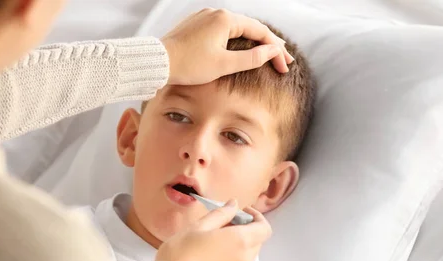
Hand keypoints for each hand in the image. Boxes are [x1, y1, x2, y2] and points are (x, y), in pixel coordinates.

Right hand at [155, 201, 271, 260]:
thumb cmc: (182, 252)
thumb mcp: (198, 226)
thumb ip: (220, 214)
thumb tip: (234, 204)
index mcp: (241, 241)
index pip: (265, 228)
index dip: (256, 218)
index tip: (241, 213)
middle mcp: (245, 260)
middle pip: (256, 242)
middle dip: (245, 232)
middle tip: (223, 227)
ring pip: (247, 258)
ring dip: (238, 249)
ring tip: (215, 246)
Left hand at [161, 8, 293, 85]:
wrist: (157, 63)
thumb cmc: (189, 66)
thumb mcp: (224, 65)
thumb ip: (251, 58)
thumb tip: (271, 51)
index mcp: (226, 20)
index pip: (260, 33)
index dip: (276, 50)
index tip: (285, 66)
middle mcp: (216, 13)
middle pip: (250, 28)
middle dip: (268, 45)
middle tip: (284, 60)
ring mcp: (205, 17)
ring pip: (237, 28)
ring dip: (253, 42)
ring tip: (267, 54)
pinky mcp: (196, 25)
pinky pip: (223, 30)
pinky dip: (237, 40)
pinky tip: (241, 48)